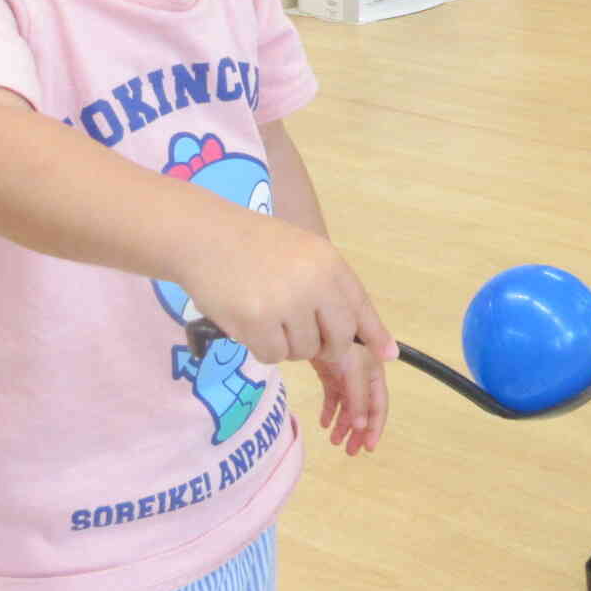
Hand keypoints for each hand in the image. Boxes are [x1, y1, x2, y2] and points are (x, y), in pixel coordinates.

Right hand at [180, 211, 396, 368]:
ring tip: (264, 313)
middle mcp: (313, 282)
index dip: (374, 334)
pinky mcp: (256, 322)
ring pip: (303, 351)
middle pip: (338, 339)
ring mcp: (286, 303)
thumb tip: (365, 336)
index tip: (389, 355)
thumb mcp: (302, 253)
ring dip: (286, 343)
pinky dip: (261, 346)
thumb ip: (330, 289)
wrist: (202, 235)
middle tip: (298, 331)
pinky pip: (273, 355)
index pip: (360, 307)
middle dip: (324, 346)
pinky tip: (247, 321)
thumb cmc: (252, 244)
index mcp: (328, 262)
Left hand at [310, 345, 388, 454]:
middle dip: (358, 430)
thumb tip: (362, 424)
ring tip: (334, 441)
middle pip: (364, 405)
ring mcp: (344, 370)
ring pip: (348, 402)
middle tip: (349, 452)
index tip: (368, 447)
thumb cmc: (338, 336)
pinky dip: (329, 409)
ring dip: (343, 423)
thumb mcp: (352, 365)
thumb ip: (358, 393)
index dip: (374, 426)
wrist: (313, 313)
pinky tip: (323, 422)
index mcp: (373, 369)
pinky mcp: (328, 368)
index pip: (378, 403)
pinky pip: (333, 393)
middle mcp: (362, 371)